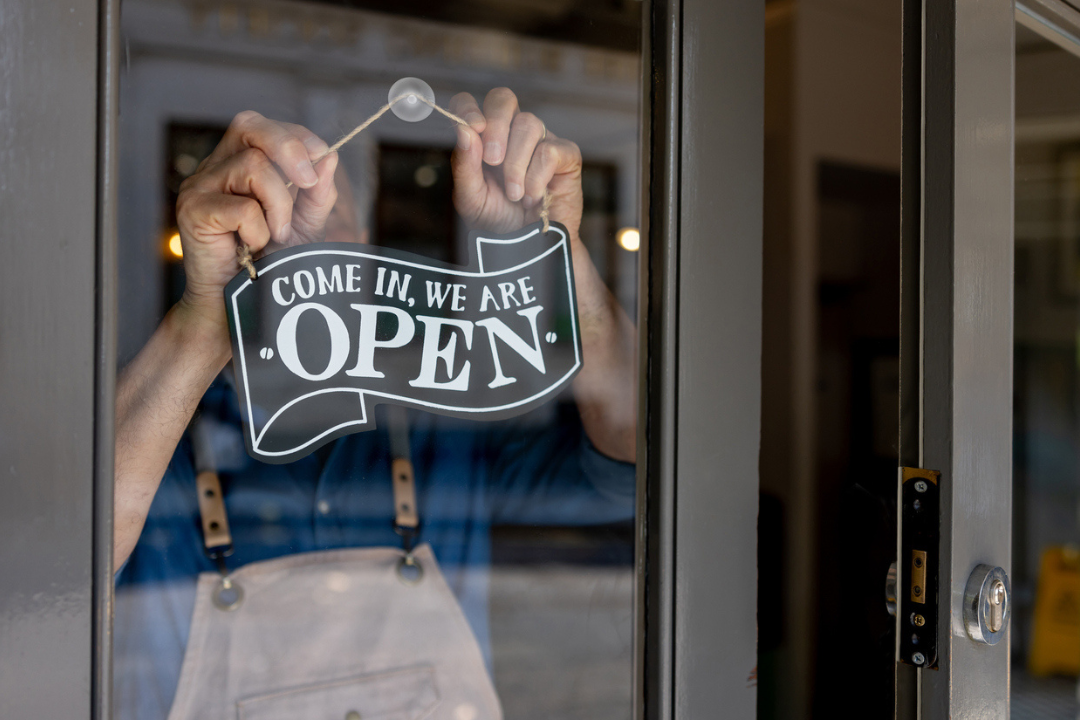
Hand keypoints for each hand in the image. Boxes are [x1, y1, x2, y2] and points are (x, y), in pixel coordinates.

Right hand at [174, 111, 337, 331]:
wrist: (237, 307)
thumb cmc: (268, 263)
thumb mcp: (303, 224)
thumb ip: (317, 194)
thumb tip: (329, 157)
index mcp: (236, 162)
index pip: (262, 126)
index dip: (296, 136)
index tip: (323, 157)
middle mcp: (214, 167)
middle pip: (249, 126)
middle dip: (289, 149)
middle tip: (309, 183)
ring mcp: (199, 187)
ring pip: (252, 166)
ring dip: (279, 205)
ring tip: (276, 235)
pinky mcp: (192, 211)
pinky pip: (241, 207)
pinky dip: (258, 230)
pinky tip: (251, 248)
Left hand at [449, 88, 582, 236]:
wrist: (529, 250)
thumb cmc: (499, 221)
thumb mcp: (471, 198)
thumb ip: (464, 166)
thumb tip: (465, 131)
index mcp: (484, 138)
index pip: (471, 103)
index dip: (469, 108)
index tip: (472, 129)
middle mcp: (512, 133)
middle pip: (503, 99)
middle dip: (496, 128)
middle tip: (493, 162)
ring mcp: (541, 140)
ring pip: (528, 124)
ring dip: (516, 165)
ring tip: (515, 195)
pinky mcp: (566, 155)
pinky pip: (550, 150)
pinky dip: (537, 177)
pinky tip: (533, 197)